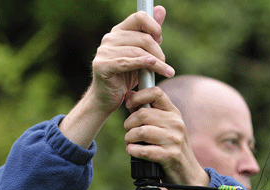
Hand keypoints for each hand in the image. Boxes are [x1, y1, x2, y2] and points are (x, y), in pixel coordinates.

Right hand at [59, 6, 174, 148]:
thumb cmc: (125, 77)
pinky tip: (153, 65)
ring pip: (137, 51)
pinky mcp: (103, 66)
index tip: (161, 38)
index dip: (154, 26)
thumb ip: (150, 33)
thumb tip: (160, 10)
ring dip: (157, 62)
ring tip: (166, 71)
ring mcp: (104, 52)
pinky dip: (142, 63)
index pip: (139, 17)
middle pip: (142, 37)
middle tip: (166, 65)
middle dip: (158, 51)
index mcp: (118, 32)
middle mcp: (109, 39)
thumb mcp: (140, 55)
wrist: (107, 99)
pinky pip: (127, 62)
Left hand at [123, 87, 209, 189]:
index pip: (156, 92)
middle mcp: (176, 124)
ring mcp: (174, 140)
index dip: (138, 96)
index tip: (129, 104)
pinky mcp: (169, 155)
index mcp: (174, 113)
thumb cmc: (171, 149)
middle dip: (129, 124)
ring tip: (131, 143)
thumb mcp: (165, 127)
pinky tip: (133, 151)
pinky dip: (133, 150)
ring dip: (129, 138)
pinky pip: (143, 150)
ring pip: (141, 131)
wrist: (189, 175)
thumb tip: (129, 95)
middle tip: (128, 132)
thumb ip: (148, 112)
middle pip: (143, 114)